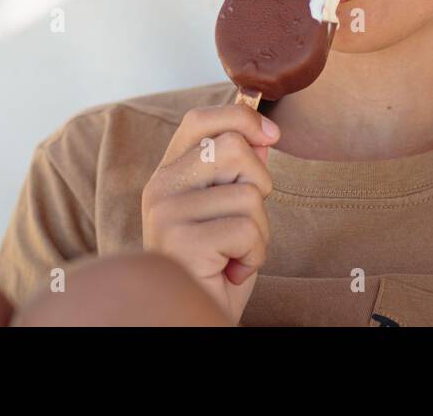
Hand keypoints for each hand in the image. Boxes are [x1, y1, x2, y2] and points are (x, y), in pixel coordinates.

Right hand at [141, 104, 279, 323]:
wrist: (194, 316)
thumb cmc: (213, 266)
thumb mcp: (228, 211)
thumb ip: (239, 173)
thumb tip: (264, 134)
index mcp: (168, 173)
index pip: (200, 120)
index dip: (241, 117)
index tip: (271, 135)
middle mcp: (160, 186)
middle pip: (234, 147)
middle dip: (259, 185)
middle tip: (242, 221)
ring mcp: (166, 212)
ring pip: (248, 194)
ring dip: (258, 231)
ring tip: (234, 253)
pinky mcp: (181, 240)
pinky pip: (247, 230)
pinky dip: (253, 256)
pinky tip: (230, 271)